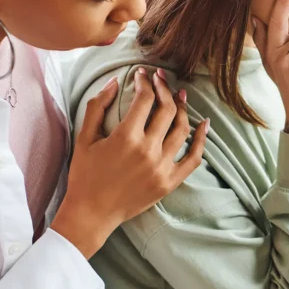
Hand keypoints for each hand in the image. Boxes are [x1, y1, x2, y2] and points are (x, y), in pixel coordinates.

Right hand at [53, 69, 208, 257]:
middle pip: (166, 109)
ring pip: (182, 129)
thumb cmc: (84, 175)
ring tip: (180, 95)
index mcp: (126, 137)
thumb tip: (115, 81)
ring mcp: (162, 167)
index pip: (145, 99)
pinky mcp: (170, 182)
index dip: (145, 82)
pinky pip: (194, 158)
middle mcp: (148, 150)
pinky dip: (202, 140)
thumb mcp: (84, 138)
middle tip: (161, 78)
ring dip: (183, 108)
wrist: (91, 213)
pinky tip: (204, 124)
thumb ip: (98, 106)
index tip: (142, 75)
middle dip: (164, 88)